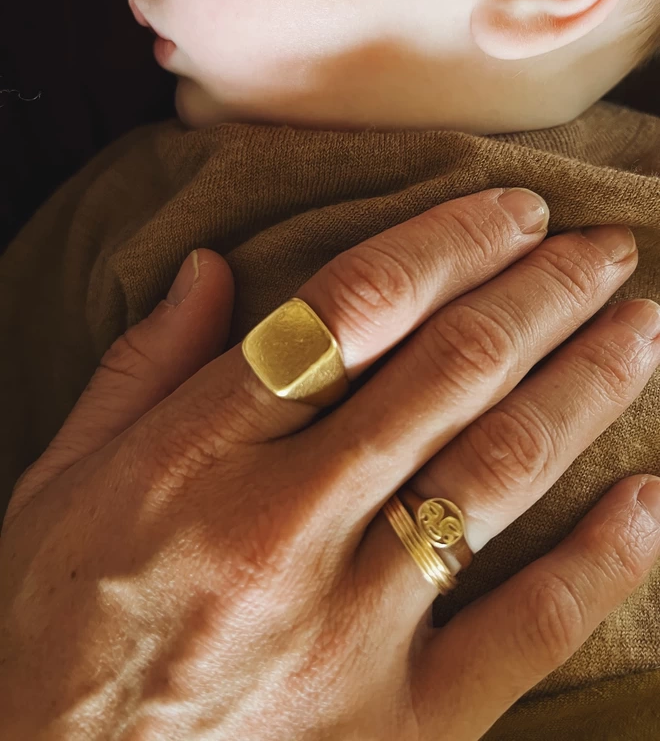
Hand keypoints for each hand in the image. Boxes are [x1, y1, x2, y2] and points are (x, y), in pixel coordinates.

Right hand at [2, 188, 658, 739]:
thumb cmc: (53, 624)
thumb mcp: (66, 478)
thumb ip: (145, 364)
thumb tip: (213, 268)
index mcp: (200, 455)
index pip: (352, 309)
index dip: (448, 244)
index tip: (513, 213)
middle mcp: (287, 526)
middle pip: (450, 372)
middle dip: (543, 294)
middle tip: (603, 251)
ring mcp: (353, 626)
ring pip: (499, 473)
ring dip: (586, 386)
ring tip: (641, 329)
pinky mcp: (402, 721)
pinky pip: (526, 627)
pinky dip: (604, 560)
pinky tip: (650, 499)